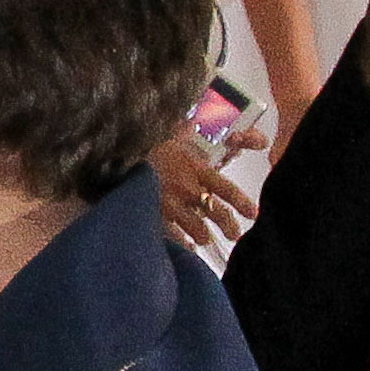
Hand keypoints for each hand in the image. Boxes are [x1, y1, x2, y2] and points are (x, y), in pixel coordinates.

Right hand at [151, 128, 259, 247]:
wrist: (116, 160)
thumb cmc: (142, 146)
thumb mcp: (167, 134)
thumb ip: (183, 133)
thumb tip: (190, 123)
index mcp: (195, 168)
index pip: (226, 188)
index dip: (242, 203)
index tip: (253, 214)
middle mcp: (187, 189)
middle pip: (216, 212)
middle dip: (228, 226)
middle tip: (235, 235)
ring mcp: (171, 205)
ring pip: (197, 227)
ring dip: (203, 235)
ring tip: (205, 240)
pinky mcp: (154, 215)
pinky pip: (173, 235)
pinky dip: (181, 242)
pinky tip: (186, 247)